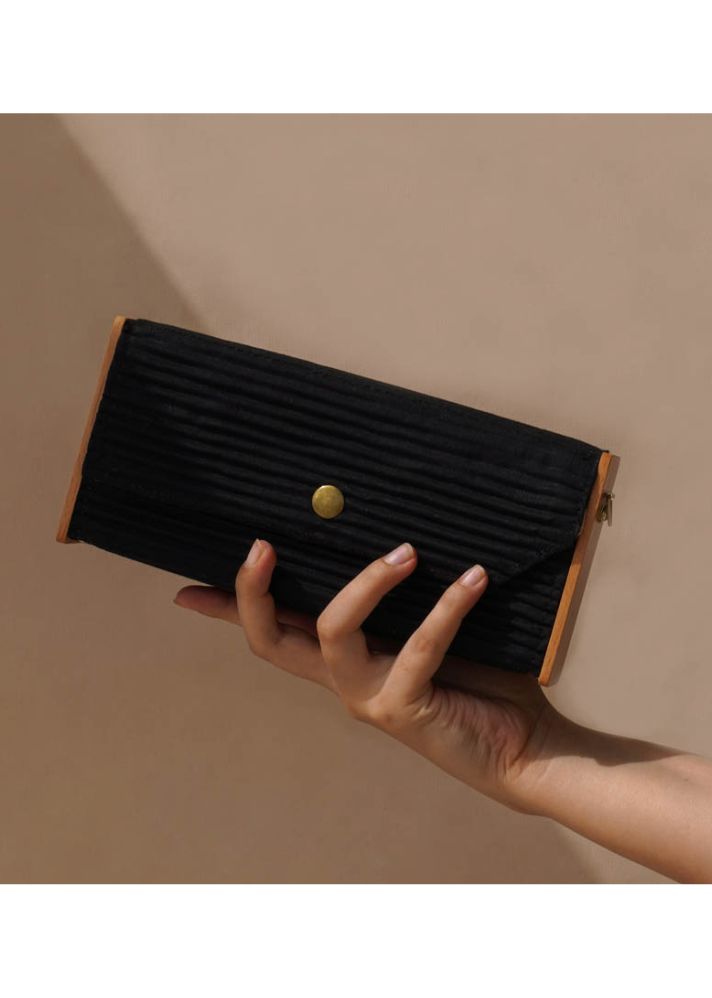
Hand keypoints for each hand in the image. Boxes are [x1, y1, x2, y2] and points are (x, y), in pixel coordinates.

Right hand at [174, 539, 566, 813]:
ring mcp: (369, 697)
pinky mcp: (406, 707)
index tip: (185, 590)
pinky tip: (475, 578)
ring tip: (406, 551)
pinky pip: (418, 646)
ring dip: (365, 583)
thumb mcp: (428, 629)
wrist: (524, 746)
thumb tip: (404, 533)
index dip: (227, 613)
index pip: (272, 634)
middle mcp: (344, 681)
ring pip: (332, 631)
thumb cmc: (480, 682)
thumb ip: (404, 599)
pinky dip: (446, 606)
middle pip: (271, 641)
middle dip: (254, 593)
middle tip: (262, 545)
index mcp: (343, 662)